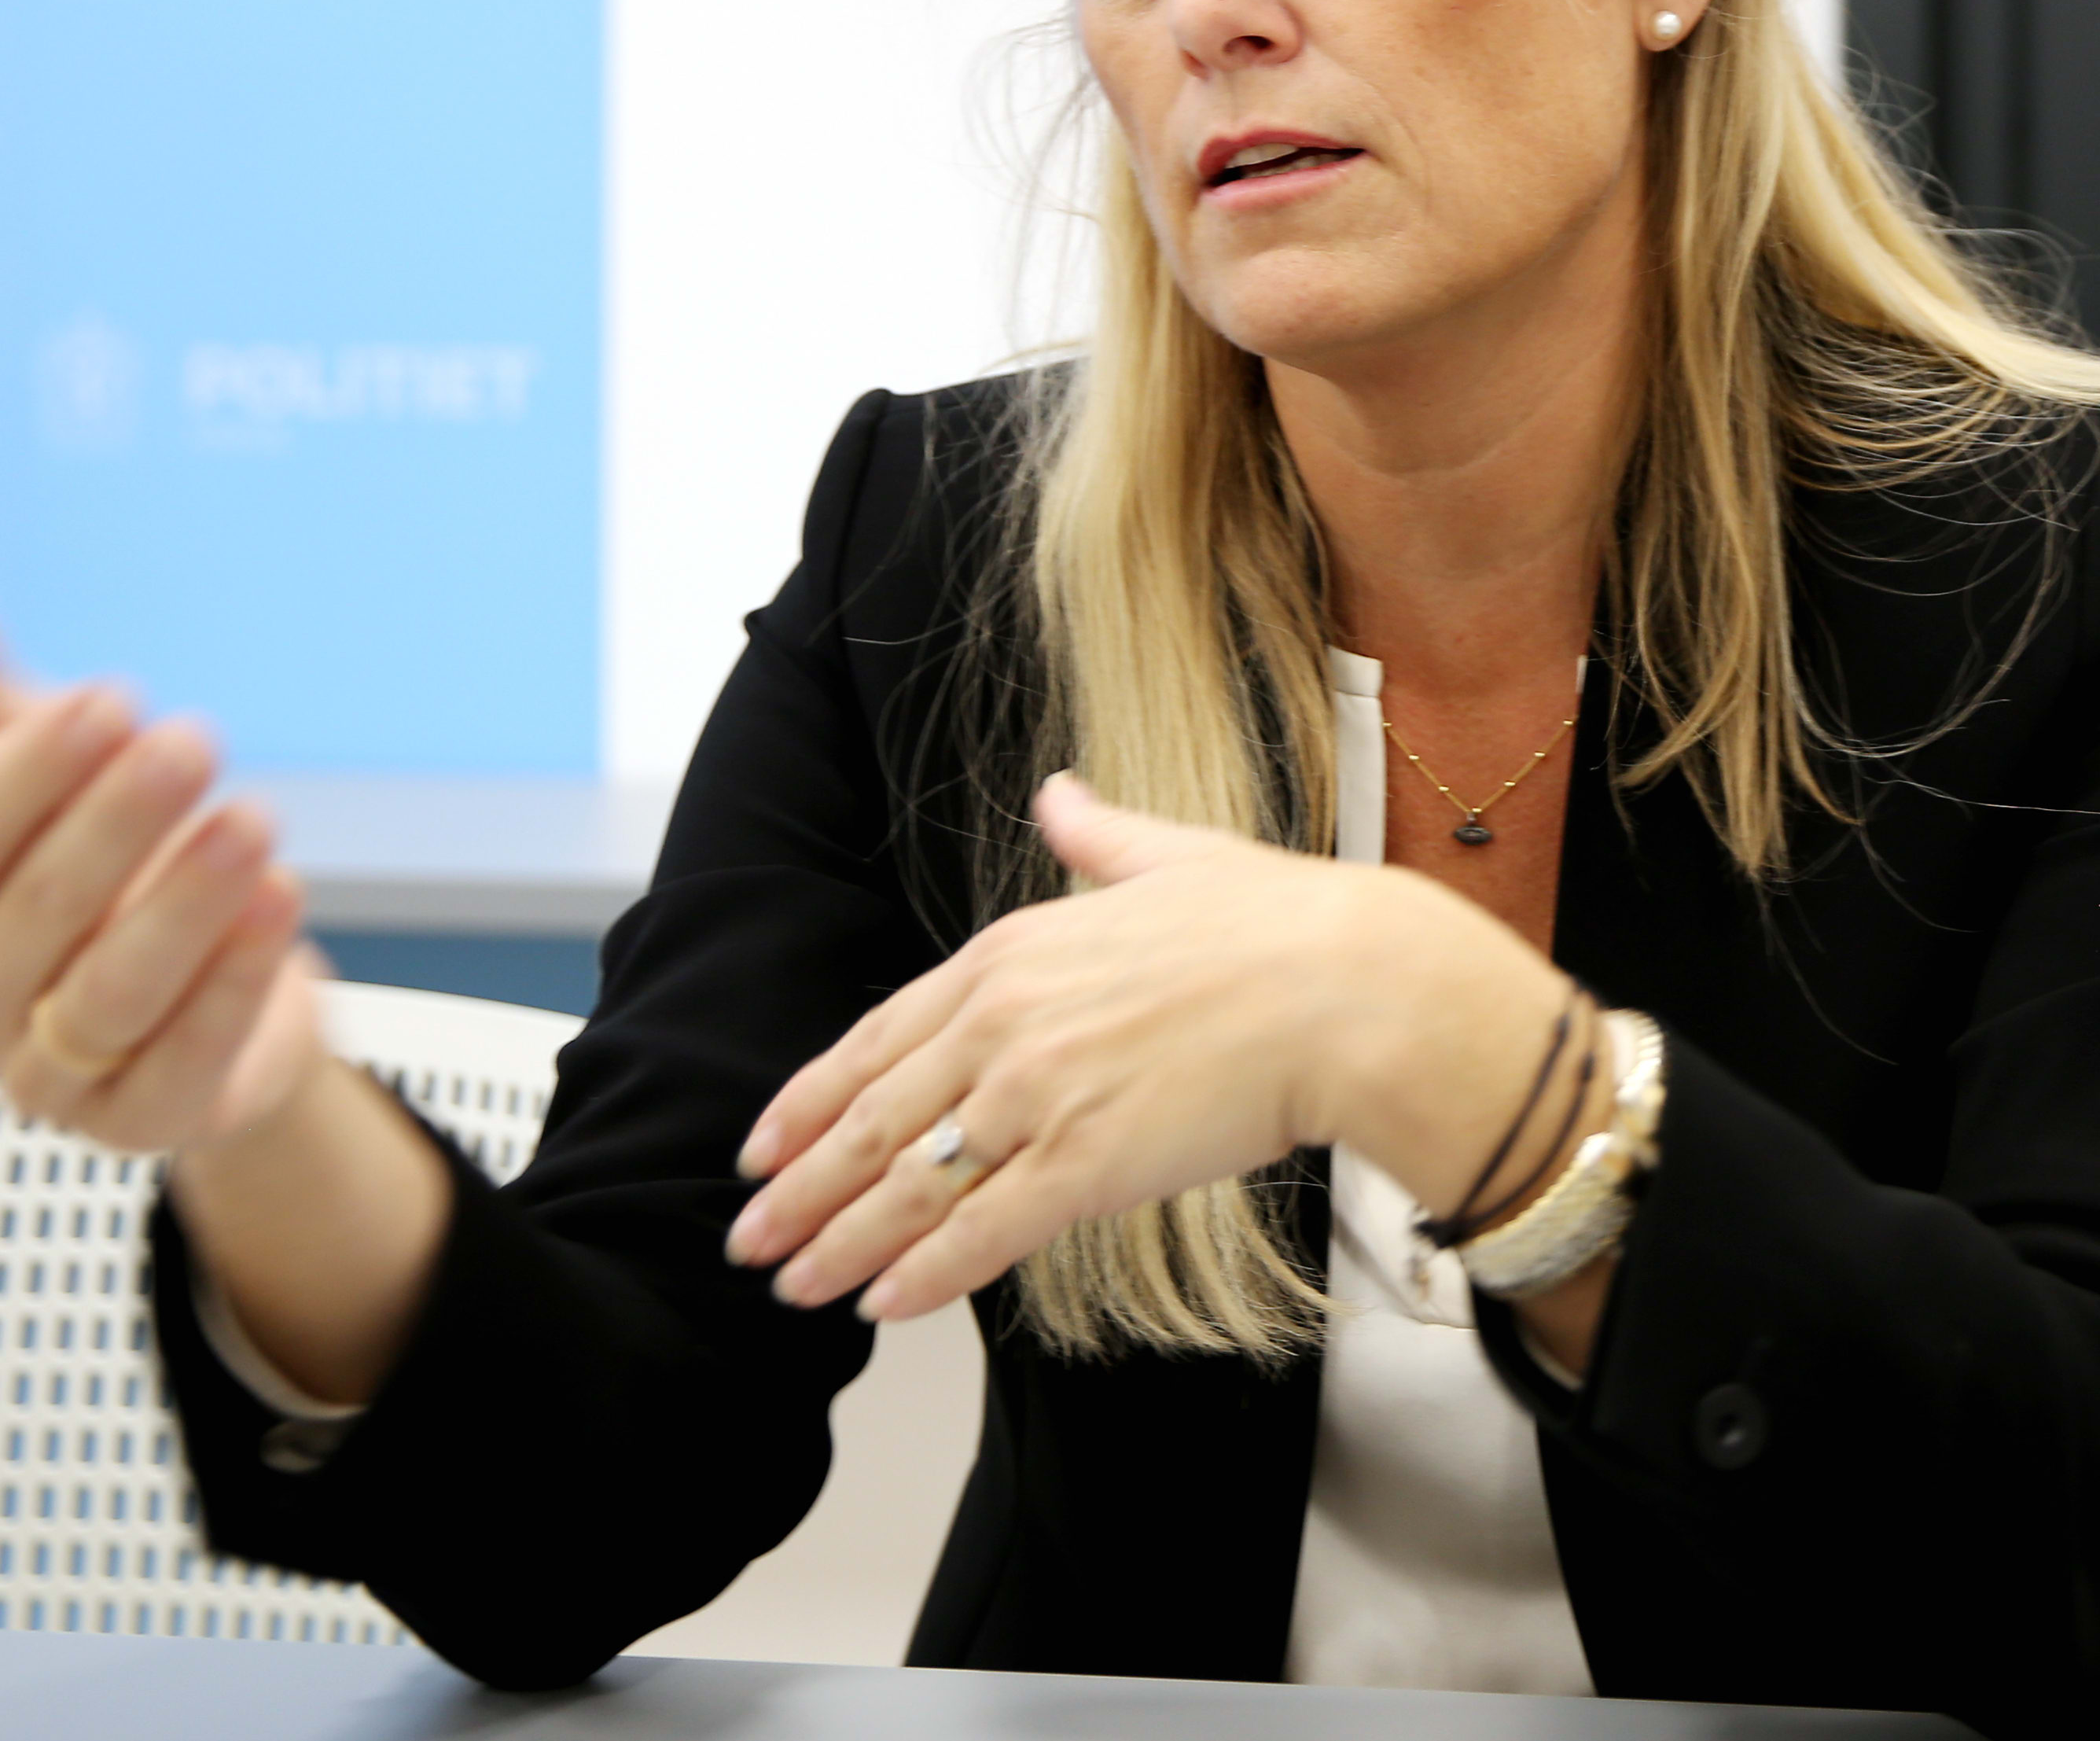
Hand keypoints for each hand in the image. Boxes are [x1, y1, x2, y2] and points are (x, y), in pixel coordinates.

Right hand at [0, 570, 324, 1154]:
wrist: (219, 988)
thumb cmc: (110, 872)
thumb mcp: (44, 774)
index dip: (24, 775)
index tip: (108, 699)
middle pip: (35, 916)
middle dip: (116, 824)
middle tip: (191, 740)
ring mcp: (56, 1074)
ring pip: (111, 994)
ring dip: (184, 904)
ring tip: (254, 821)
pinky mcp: (146, 1119)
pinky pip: (186, 1057)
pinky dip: (236, 980)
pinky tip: (281, 901)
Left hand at [726, 773, 1561, 1321]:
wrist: (1352, 989)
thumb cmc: (1278, 926)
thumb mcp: (1170, 856)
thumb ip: (1098, 836)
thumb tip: (1059, 794)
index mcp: (1013, 954)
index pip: (879, 1040)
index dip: (811, 1099)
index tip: (765, 1143)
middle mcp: (1006, 1024)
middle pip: (872, 1122)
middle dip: (799, 1188)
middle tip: (747, 1235)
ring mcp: (1041, 1096)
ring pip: (908, 1185)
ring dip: (840, 1244)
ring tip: (792, 1284)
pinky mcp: (1087, 1165)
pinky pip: (984, 1231)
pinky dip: (924, 1273)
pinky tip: (882, 1304)